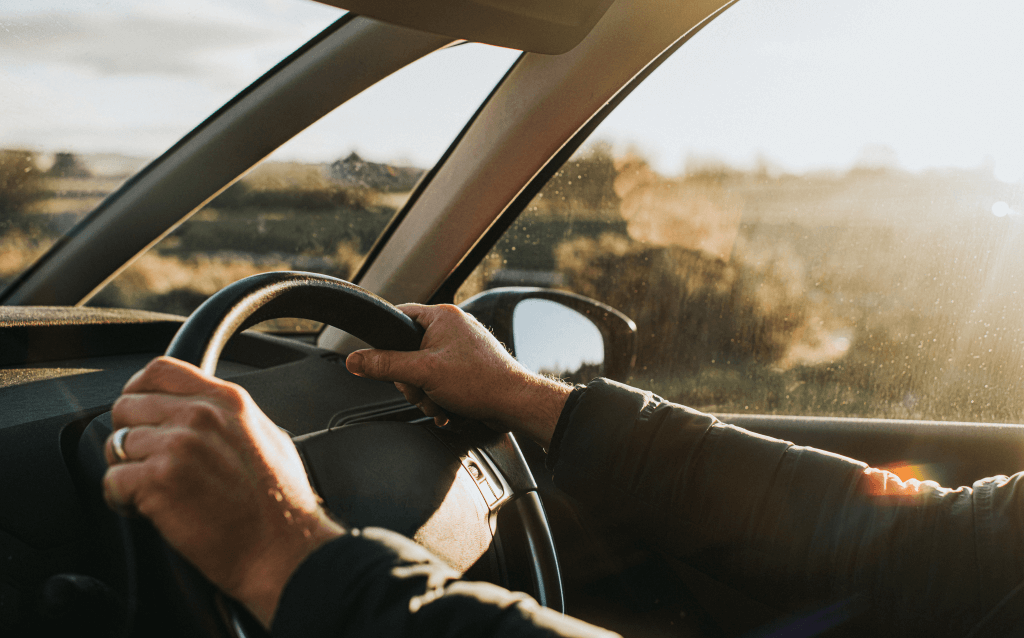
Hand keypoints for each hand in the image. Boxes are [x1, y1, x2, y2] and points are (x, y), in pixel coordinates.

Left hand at [102, 357, 344, 628]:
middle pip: (127, 406)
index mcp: (227, 400)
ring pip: (115, 445)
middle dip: (130, 436)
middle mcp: (200, 415)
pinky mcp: (159, 481)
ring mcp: (178, 446)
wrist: (284, 548)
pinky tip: (147, 510)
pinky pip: (111, 481)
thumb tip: (203, 412)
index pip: (160, 370)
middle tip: (148, 463)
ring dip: (126, 471)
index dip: (139, 390)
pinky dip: (121, 500)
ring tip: (152, 492)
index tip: (140, 413)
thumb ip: (231, 417)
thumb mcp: (268, 437)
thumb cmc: (281, 504)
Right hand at [345, 304, 570, 446]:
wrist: (515, 404)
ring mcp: (461, 348)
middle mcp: (453, 327)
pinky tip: (447, 408)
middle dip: (411, 380)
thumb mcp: (422, 373)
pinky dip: (439, 397)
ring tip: (439, 402)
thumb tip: (355, 360)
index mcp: (442, 316)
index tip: (384, 360)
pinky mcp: (468, 367)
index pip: (399, 316)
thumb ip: (385, 365)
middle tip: (422, 390)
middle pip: (408, 351)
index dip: (387, 341)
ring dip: (425, 393)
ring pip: (423, 370)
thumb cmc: (480, 381)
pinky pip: (439, 380)